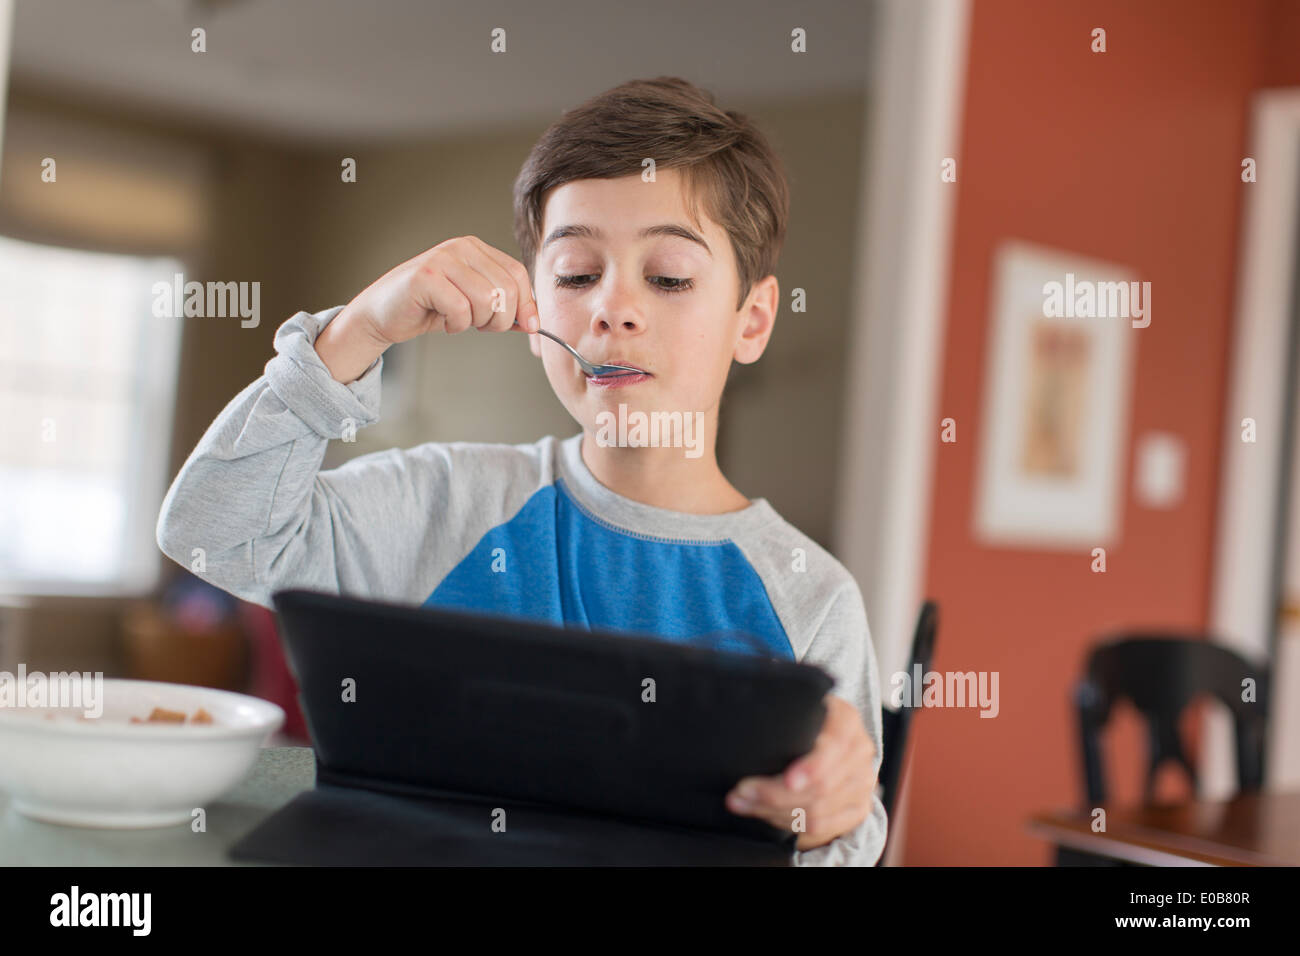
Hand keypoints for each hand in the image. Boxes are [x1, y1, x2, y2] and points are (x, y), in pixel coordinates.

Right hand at [316, 236, 538, 382]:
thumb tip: (534, 322)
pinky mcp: (425, 276)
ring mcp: (442, 258)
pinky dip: (456, 325)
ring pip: (487, 300)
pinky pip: (461, 309)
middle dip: (501, 319)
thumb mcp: (473, 306)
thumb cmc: (427, 308)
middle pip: (506, 288)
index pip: (517, 274)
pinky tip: (443, 321)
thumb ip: (503, 309)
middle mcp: (460, 247)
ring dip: (477, 322)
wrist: (382, 314)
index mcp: (475, 249)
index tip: (530, 326)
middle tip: (481, 326)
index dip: (527, 304)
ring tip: (459, 321)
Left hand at [725, 693, 876, 849]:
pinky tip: (763, 814)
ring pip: (817, 811)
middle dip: (774, 793)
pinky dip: (787, 823)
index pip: (835, 746)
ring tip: (742, 802)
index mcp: (846, 719)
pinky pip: (821, 827)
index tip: (787, 780)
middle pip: (822, 786)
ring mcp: (863, 783)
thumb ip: (783, 718)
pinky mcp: (857, 809)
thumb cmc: (799, 722)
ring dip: (772, 811)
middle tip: (740, 792)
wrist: (823, 741)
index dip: (813, 766)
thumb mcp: (794, 710)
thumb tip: (749, 727)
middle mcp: (860, 751)